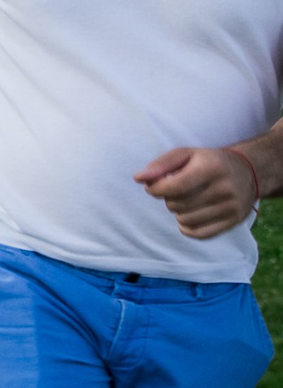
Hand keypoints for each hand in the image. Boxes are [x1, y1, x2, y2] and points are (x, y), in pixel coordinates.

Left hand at [137, 146, 260, 238]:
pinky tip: (191, 215)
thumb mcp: (186, 154)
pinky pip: (198, 234)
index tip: (153, 187)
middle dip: (169, 199)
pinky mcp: (234, 220)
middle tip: (178, 191)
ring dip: (178, 212)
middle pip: (176, 205)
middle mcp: (224, 188)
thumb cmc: (208, 162)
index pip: (173, 187)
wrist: (249, 171)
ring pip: (185, 220)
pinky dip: (187, 227)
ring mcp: (231, 206)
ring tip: (188, 201)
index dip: (155, 190)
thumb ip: (161, 164)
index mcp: (211, 167)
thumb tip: (138, 178)